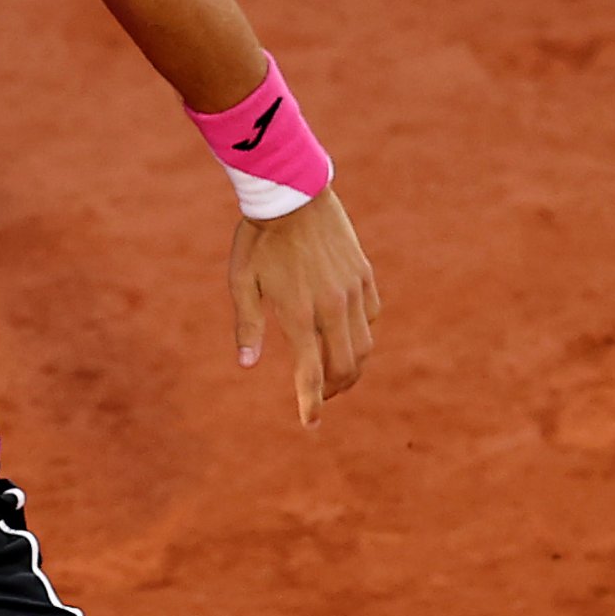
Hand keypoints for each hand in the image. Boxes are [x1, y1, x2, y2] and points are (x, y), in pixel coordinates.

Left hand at [229, 189, 378, 426]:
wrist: (292, 193)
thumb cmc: (258, 238)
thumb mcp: (242, 281)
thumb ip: (247, 325)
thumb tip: (247, 364)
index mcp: (298, 313)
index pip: (309, 372)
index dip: (311, 403)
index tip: (309, 423)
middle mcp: (331, 306)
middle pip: (345, 367)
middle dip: (335, 390)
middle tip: (322, 397)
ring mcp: (352, 290)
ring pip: (364, 346)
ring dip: (353, 367)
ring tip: (337, 373)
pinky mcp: (363, 275)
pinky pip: (372, 316)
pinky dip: (362, 333)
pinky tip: (348, 334)